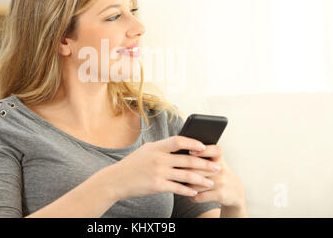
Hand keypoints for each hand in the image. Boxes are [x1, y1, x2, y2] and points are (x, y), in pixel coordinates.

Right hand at [105, 136, 222, 200]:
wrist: (116, 180)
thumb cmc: (133, 164)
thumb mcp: (146, 150)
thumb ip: (162, 148)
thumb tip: (181, 145)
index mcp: (156, 147)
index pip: (179, 140)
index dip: (193, 143)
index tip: (204, 146)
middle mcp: (158, 158)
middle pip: (187, 159)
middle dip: (205, 164)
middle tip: (217, 167)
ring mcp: (158, 172)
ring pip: (186, 175)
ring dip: (201, 179)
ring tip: (211, 182)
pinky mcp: (157, 186)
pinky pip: (177, 188)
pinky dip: (188, 190)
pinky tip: (195, 192)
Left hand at [185, 145, 246, 208]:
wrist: (235, 191)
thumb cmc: (219, 174)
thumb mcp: (217, 162)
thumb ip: (204, 157)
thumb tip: (181, 153)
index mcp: (220, 159)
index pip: (214, 151)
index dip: (203, 151)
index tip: (191, 152)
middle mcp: (221, 170)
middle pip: (198, 168)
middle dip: (184, 171)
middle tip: (175, 172)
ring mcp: (221, 182)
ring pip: (196, 184)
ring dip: (186, 186)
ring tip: (180, 185)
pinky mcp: (220, 195)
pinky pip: (199, 196)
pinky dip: (192, 196)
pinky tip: (190, 194)